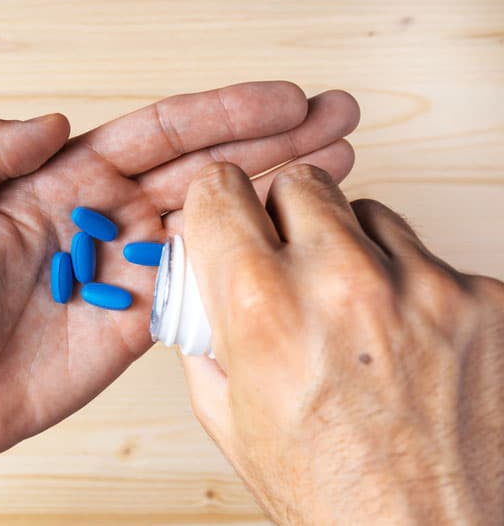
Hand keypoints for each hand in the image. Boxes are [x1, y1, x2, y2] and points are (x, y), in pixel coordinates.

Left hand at [0, 82, 359, 494]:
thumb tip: (56, 121)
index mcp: (66, 180)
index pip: (158, 133)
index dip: (222, 113)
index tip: (282, 99)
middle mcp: (107, 213)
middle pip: (206, 164)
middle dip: (273, 138)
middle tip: (336, 115)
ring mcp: (129, 265)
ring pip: (217, 215)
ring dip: (276, 186)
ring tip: (338, 159)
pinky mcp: (140, 316)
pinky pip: (203, 279)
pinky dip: (249, 255)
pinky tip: (290, 231)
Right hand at [181, 162, 503, 524]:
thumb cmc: (331, 495)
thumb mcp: (230, 418)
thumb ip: (205, 335)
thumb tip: (202, 284)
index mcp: (264, 309)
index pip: (222, 190)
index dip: (216, 203)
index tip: (226, 212)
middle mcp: (344, 282)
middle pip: (302, 183)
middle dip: (285, 215)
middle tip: (289, 260)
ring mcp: (424, 286)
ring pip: (370, 213)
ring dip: (352, 248)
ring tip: (353, 310)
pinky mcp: (484, 298)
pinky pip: (430, 260)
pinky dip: (410, 287)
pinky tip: (403, 340)